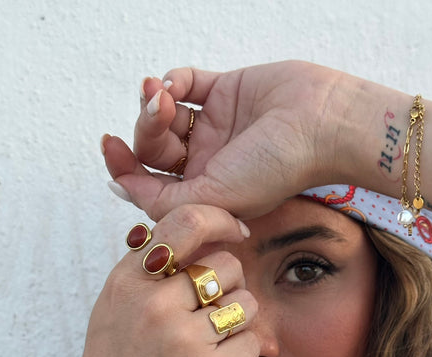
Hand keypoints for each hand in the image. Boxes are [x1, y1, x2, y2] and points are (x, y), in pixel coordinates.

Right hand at [50, 205, 258, 356]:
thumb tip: (195, 231)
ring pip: (246, 303)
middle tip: (211, 313)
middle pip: (227, 265)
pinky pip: (252, 341)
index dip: (221, 220)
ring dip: (237, 322)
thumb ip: (147, 271)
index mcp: (128, 282)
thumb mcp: (114, 310)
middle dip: (229, 287)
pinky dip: (242, 354)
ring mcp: (183, 340)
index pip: (186, 222)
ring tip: (209, 344)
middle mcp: (154, 304)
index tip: (237, 231)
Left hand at [103, 60, 355, 220]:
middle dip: (145, 130)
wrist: (321, 124)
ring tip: (162, 93)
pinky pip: (185, 83)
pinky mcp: (224, 92)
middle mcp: (206, 163)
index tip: (109, 147)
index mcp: (204, 193)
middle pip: (153, 149)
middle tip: (158, 111)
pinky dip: (173, 79)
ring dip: (153, 103)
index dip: (123, 167)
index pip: (150, 183)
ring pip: (163, 115)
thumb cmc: (276, 170)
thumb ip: (163, 202)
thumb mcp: (213, 200)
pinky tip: (177, 83)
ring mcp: (214, 127)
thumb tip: (120, 187)